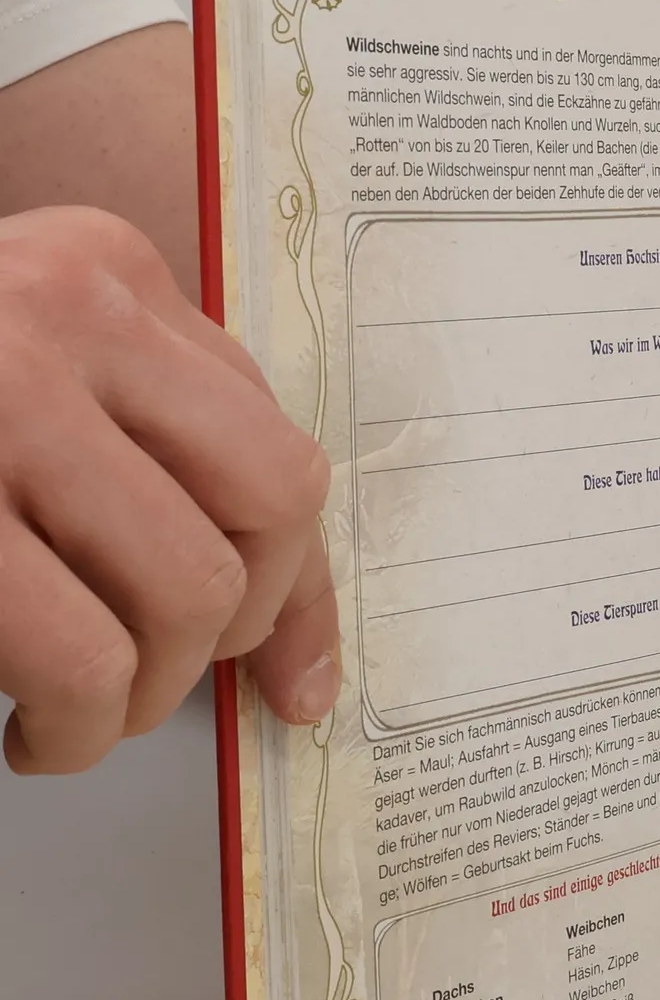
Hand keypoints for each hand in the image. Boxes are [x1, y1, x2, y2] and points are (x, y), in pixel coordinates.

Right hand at [0, 206, 339, 772]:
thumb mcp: (38, 385)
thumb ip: (154, 461)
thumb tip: (291, 654)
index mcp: (103, 270)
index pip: (272, 444)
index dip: (294, 584)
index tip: (287, 672)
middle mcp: (63, 309)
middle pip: (262, 508)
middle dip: (227, 631)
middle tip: (150, 679)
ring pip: (183, 590)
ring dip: (142, 694)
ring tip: (71, 714)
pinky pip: (78, 653)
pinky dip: (74, 726)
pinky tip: (25, 729)